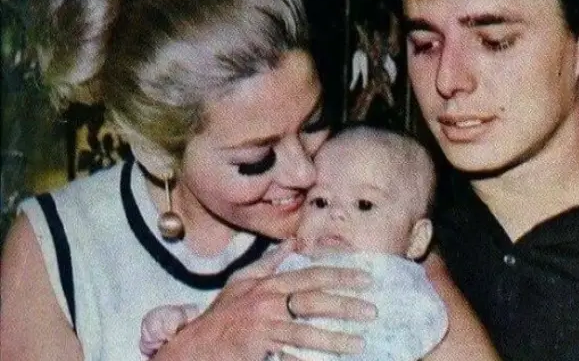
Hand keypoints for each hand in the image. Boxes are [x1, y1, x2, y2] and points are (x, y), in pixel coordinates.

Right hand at [152, 239, 375, 360]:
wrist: (192, 347)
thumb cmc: (221, 316)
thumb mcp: (241, 283)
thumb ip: (268, 264)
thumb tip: (292, 243)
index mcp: (267, 285)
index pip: (310, 276)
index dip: (339, 276)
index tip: (365, 278)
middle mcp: (266, 302)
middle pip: (313, 301)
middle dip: (345, 305)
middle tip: (372, 310)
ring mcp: (261, 327)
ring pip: (304, 330)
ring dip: (334, 338)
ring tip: (358, 343)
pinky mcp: (256, 349)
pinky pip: (288, 356)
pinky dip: (306, 360)